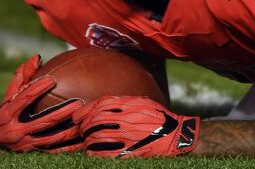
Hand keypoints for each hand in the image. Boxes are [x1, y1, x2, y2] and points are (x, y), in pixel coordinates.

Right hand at [0, 55, 83, 152]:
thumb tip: (38, 57)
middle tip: (79, 102)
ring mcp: (25, 143)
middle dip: (61, 113)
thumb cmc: (9, 111)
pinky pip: (54, 148)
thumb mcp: (10, 95)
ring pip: (51, 137)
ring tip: (83, 118)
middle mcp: (15, 130)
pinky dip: (68, 143)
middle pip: (42, 121)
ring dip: (69, 129)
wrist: (0, 141)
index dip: (37, 89)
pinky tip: (82, 135)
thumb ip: (22, 77)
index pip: (23, 100)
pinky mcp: (34, 151)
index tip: (52, 79)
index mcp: (7, 114)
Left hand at [73, 96, 199, 157]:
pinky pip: (107, 153)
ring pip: (98, 136)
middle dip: (84, 126)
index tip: (76, 116)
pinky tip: (91, 153)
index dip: (85, 110)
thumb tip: (103, 104)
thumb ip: (125, 102)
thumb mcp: (144, 103)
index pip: (101, 104)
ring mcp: (129, 135)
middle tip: (81, 130)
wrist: (178, 134)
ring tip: (86, 141)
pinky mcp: (132, 151)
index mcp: (131, 105)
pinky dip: (95, 153)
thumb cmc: (160, 118)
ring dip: (88, 140)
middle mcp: (128, 118)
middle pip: (96, 120)